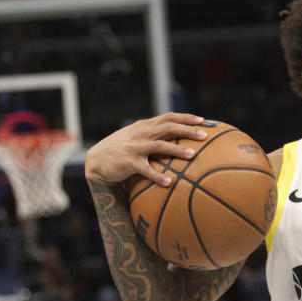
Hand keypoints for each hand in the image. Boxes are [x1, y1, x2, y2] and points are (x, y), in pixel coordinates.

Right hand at [84, 113, 207, 185]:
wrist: (97, 161)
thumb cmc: (122, 149)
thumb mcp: (137, 136)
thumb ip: (154, 133)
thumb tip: (178, 133)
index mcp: (145, 126)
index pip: (168, 117)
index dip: (185, 118)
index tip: (202, 120)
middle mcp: (141, 134)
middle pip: (168, 128)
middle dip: (187, 130)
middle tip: (204, 136)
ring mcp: (135, 147)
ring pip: (159, 146)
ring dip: (177, 150)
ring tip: (193, 155)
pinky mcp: (129, 162)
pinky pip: (146, 169)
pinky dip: (157, 176)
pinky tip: (169, 182)